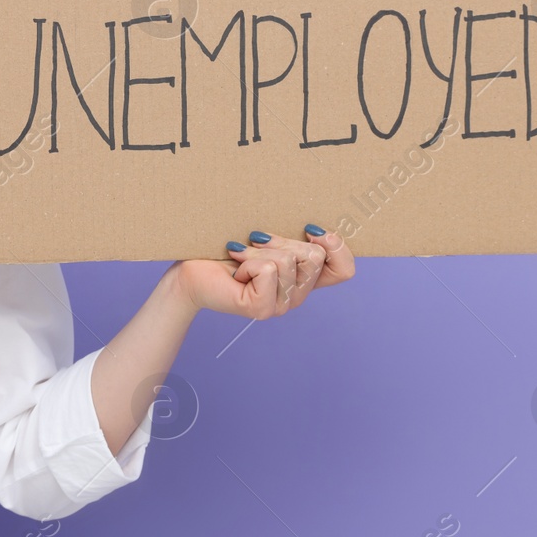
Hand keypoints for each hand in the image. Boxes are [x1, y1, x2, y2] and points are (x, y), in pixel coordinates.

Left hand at [173, 224, 355, 319]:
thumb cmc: (228, 250)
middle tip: (255, 243)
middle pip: (315, 256)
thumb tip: (316, 228)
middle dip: (282, 240)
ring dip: (259, 250)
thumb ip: (296, 238)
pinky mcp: (261, 308)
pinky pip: (269, 270)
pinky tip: (236, 270)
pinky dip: (249, 260)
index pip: (345, 270)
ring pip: (290, 261)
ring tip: (240, 257)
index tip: (310, 229)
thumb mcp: (270, 239)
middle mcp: (296, 296)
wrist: (190, 270)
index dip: (336, 246)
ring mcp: (280, 306)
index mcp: (304, 279)